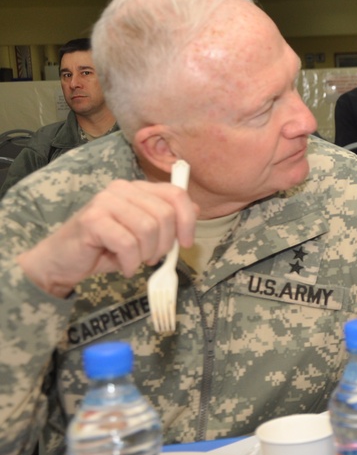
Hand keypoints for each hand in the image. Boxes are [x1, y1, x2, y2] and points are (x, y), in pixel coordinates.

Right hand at [17, 179, 197, 297]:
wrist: (62, 260)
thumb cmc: (105, 247)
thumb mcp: (143, 233)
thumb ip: (167, 219)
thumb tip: (194, 209)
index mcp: (138, 188)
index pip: (176, 194)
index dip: (187, 220)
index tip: (186, 243)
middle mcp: (122, 189)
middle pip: (165, 214)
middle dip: (164, 244)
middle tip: (151, 257)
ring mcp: (105, 201)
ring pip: (148, 229)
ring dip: (146, 254)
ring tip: (136, 261)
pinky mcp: (93, 219)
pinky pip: (128, 243)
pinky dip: (131, 262)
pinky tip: (124, 266)